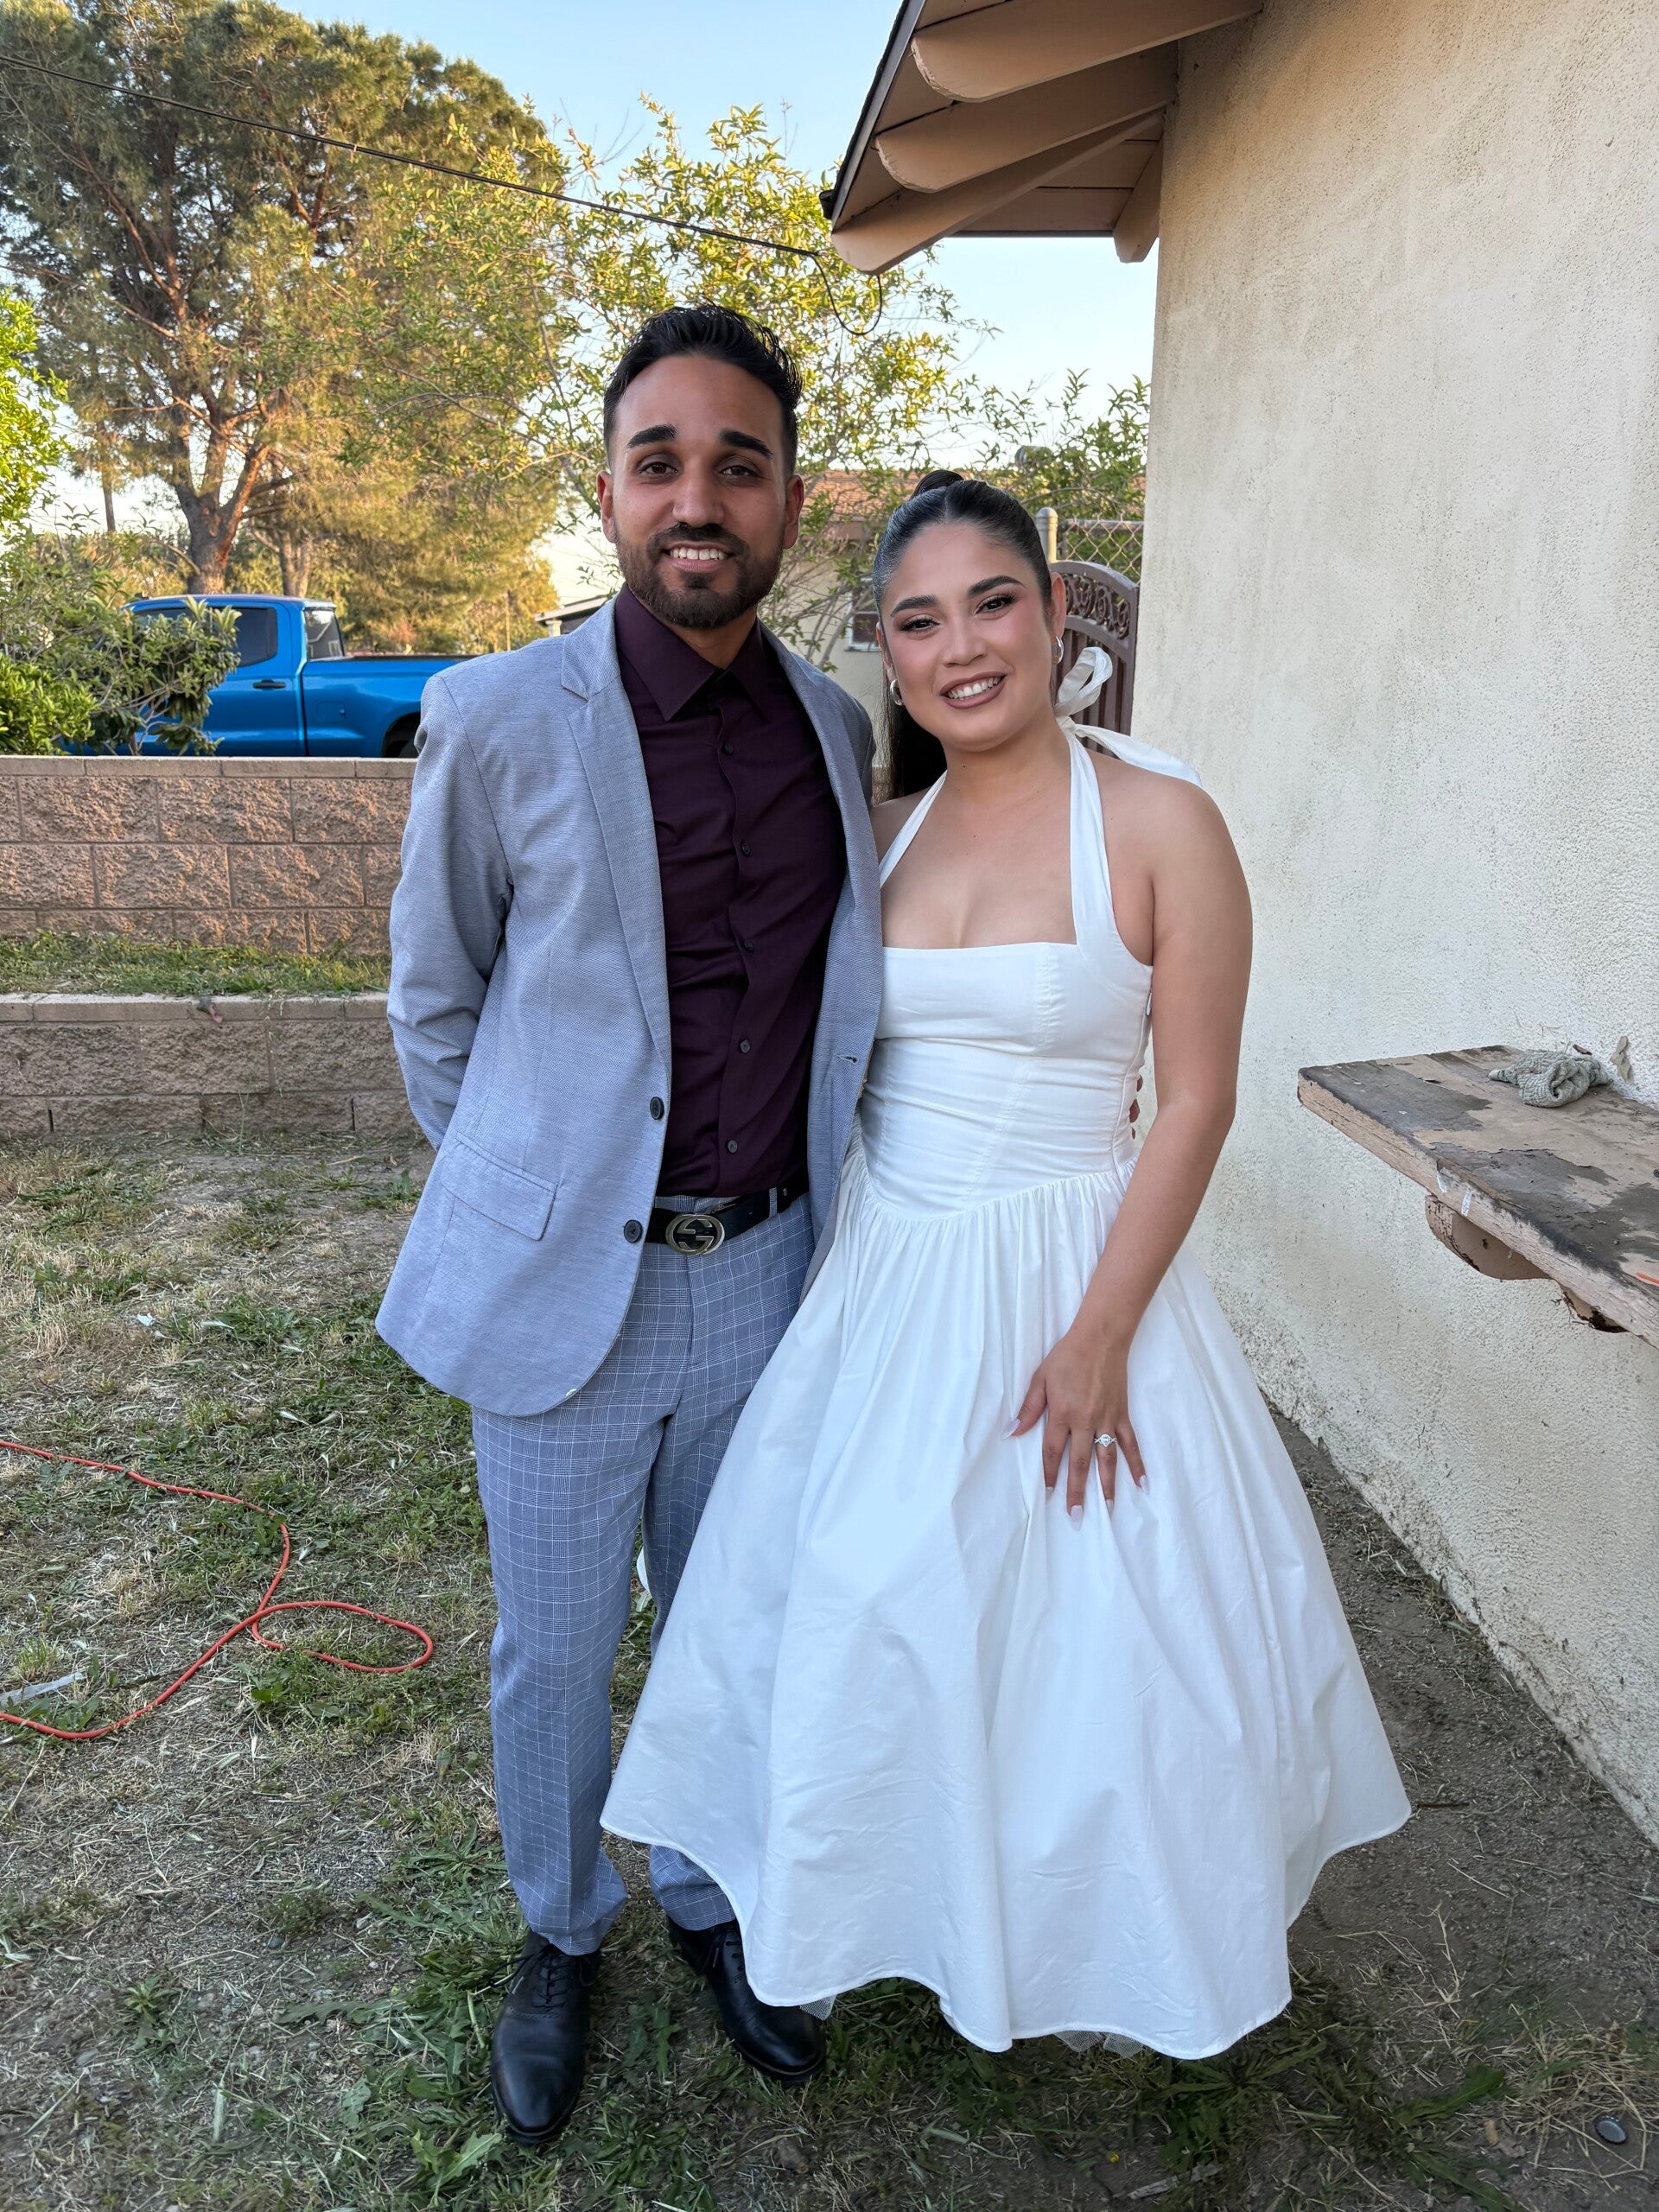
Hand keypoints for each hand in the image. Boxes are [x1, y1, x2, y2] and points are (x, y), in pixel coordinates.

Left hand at [1012, 1326, 1146, 1517]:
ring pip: (1107, 1459)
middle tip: (1076, 1516)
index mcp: (1062, 1413)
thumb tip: (1012, 1432)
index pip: (1054, 1451)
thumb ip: (1029, 1408)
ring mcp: (1107, 1419)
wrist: (1100, 1338)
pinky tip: (1141, 1483)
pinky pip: (1131, 1444)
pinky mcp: (1122, 1414)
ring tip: (1108, 1510)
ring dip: (1106, 1485)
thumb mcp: (1041, 1378)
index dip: (1051, 1475)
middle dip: (1077, 1491)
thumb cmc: (1067, 1356)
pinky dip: (1136, 1464)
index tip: (1049, 1496)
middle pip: (1080, 1463)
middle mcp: (1085, 1421)